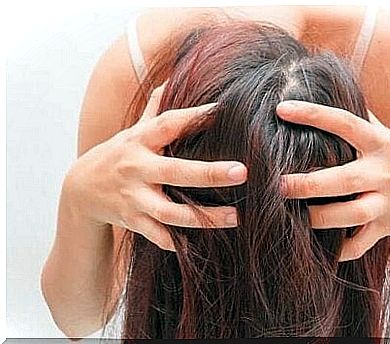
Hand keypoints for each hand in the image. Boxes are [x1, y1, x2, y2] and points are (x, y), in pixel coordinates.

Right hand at [64, 85, 246, 250]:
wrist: (80, 190)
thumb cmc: (118, 154)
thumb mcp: (133, 130)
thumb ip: (154, 107)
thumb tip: (173, 77)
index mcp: (141, 140)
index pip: (170, 124)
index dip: (196, 116)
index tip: (225, 110)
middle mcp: (138, 168)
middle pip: (176, 172)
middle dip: (209, 173)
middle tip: (243, 172)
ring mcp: (134, 198)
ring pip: (171, 212)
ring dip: (204, 217)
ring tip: (237, 218)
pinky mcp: (132, 221)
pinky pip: (158, 236)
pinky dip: (178, 242)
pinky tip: (205, 246)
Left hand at [276, 100, 389, 260]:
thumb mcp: (387, 136)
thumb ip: (360, 118)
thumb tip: (328, 89)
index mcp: (380, 144)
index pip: (345, 123)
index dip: (313, 115)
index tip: (282, 109)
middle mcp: (383, 173)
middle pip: (342, 179)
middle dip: (307, 184)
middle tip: (277, 184)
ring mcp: (386, 202)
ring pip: (350, 214)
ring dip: (319, 218)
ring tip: (293, 216)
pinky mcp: (386, 227)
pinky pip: (360, 243)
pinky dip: (341, 249)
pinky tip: (320, 247)